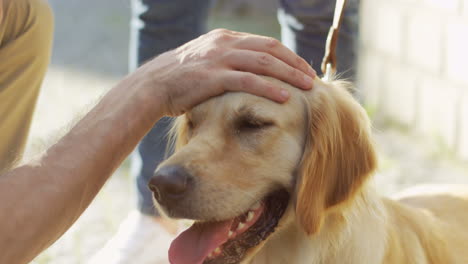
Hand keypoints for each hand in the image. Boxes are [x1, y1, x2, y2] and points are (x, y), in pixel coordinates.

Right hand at [135, 29, 315, 115]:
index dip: (288, 56)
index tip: (301, 69)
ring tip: (307, 86)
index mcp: (225, 38)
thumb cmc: (180, 79)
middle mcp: (225, 44)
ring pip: (264, 62)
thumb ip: (227, 61)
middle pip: (270, 49)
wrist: (152, 85)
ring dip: (289, 74)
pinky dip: (268, 88)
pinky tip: (284, 97)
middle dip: (295, 63)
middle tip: (312, 78)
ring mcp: (219, 58)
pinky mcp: (212, 77)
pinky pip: (248, 81)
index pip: (265, 43)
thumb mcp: (205, 61)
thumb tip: (248, 73)